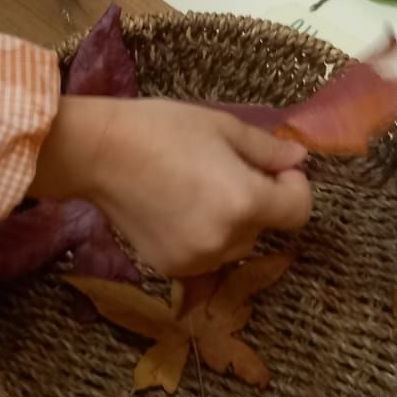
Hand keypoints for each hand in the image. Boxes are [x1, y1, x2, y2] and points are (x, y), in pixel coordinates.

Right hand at [30, 96, 312, 275]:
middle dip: (257, 202)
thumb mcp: (222, 127)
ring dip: (231, 223)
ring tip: (196, 191)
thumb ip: (267, 150)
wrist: (97, 153)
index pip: (299, 211)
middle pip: (265, 228)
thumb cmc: (161, 129)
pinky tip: (177, 209)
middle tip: (224, 171)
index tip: (273, 168)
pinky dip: (204, 238)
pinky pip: (207, 257)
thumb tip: (299, 159)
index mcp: (245, 202)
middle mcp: (226, 240)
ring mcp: (197, 260)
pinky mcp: (172, 269)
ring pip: (236, 245)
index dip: (293, 186)